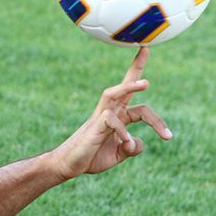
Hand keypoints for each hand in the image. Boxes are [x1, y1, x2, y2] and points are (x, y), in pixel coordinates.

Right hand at [55, 48, 171, 179]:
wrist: (69, 165)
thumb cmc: (91, 157)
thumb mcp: (119, 154)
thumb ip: (132, 147)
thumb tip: (138, 142)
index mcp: (118, 116)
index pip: (132, 95)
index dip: (138, 75)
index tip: (146, 51)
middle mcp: (110, 112)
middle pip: (125, 88)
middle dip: (135, 69)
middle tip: (146, 51)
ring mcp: (101, 117)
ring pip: (115, 94)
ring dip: (129, 86)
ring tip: (146, 83)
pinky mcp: (95, 126)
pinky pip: (112, 121)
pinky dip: (124, 132)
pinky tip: (128, 143)